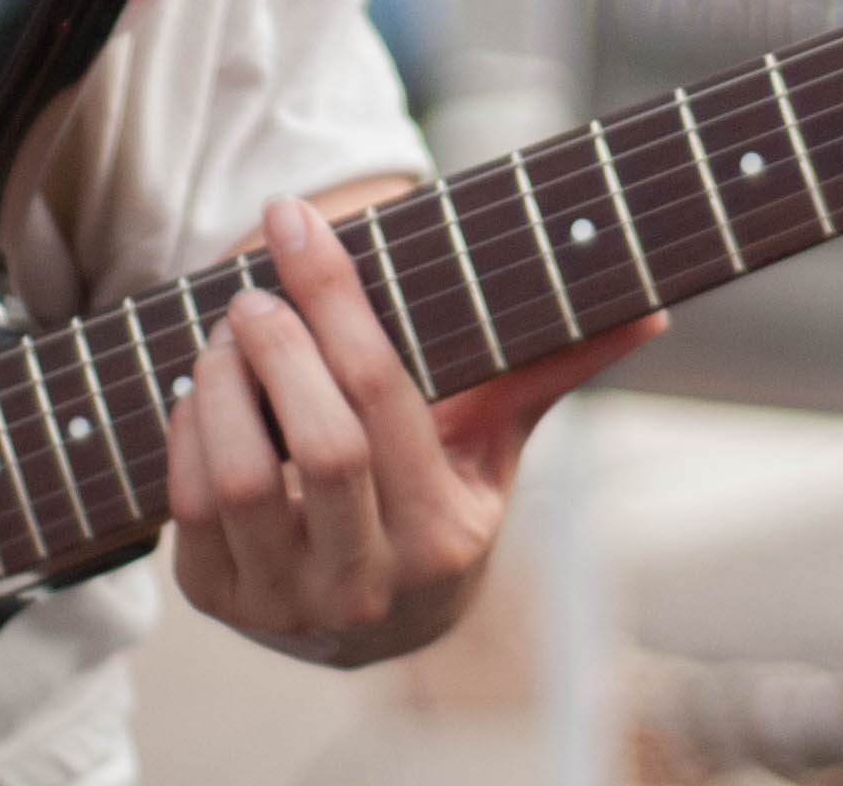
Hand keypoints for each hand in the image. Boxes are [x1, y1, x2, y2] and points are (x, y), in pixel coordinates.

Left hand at [165, 190, 662, 663]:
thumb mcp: (494, 445)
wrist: (376, 620)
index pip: (385, 400)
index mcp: (445, 535)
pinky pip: (187, 508)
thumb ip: (553, 370)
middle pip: (316, 445)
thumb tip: (655, 313)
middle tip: (256, 289)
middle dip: (278, 343)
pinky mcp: (217, 605)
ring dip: (221, 384)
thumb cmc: (442, 496)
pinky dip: (187, 430)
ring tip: (227, 332)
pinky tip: (204, 388)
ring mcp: (286, 604)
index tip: (294, 221)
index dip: (335, 299)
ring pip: (238, 479)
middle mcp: (367, 584)